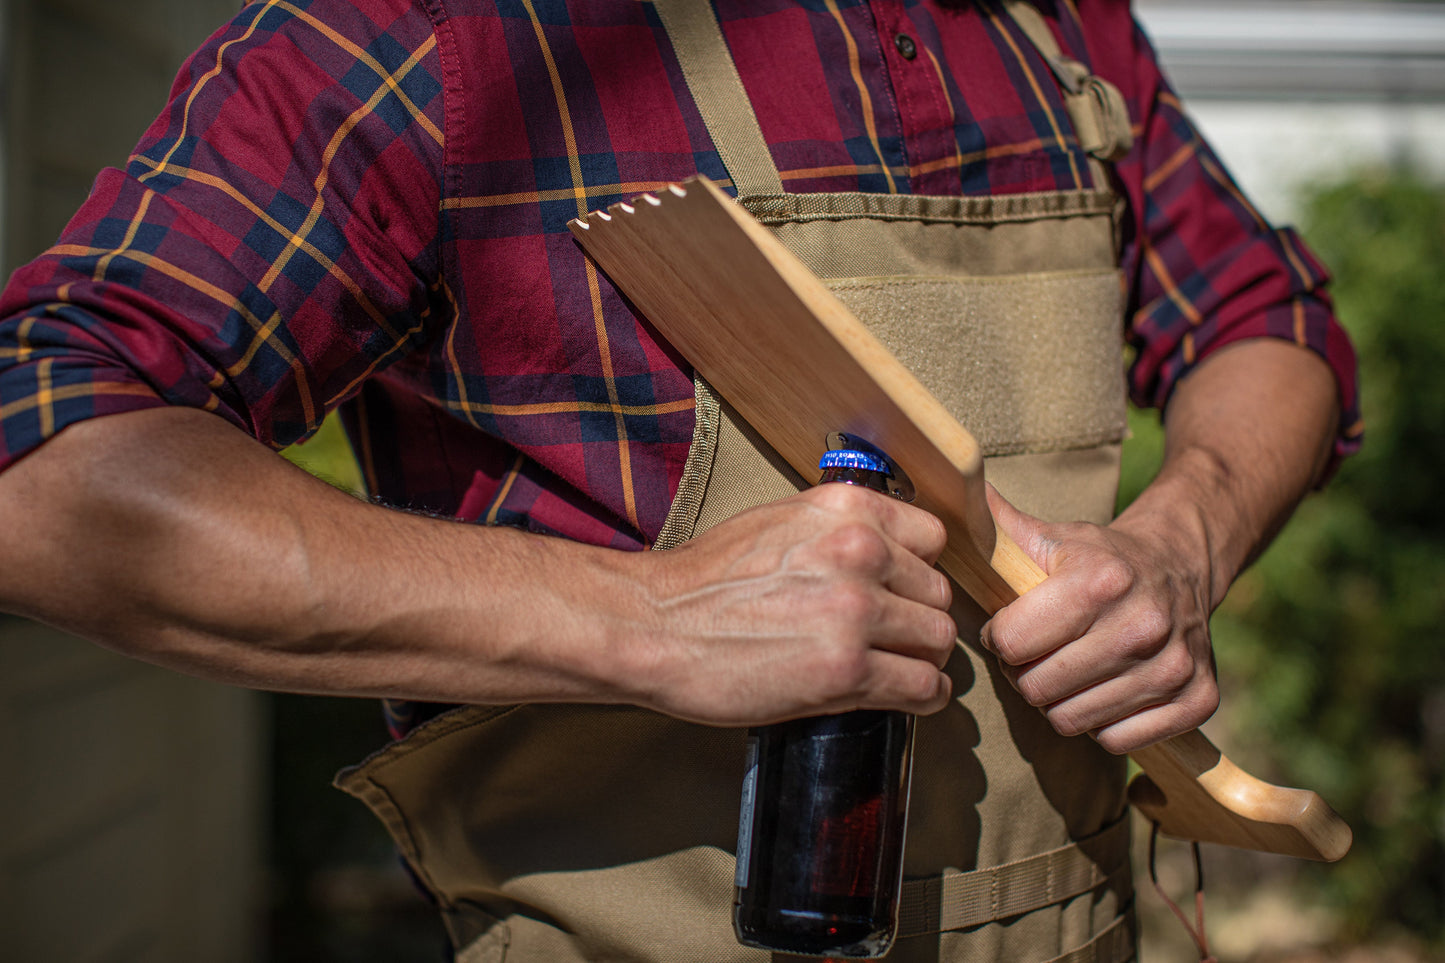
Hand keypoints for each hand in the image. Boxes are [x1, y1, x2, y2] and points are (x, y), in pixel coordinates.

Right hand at [620, 483, 956, 726]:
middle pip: (938, 593)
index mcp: (845, 510)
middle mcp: (860, 552)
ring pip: (938, 639)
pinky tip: (906, 696)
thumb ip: (837, 528)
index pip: (932, 538)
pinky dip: (923, 695)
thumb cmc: (703, 580)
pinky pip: (924, 686)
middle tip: (892, 638)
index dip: (918, 570)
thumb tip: (884, 550)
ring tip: (896, 668)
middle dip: (918, 618)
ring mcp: (856, 612)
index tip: (903, 591)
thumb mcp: (779, 521)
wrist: (654, 627)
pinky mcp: (847, 672)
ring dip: (920, 657)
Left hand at [979, 484, 1220, 754]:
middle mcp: (1143, 624)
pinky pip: (1117, 741)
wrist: (1182, 563)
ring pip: (1073, 721)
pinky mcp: (1197, 700)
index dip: (1001, 637)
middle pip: (1037, 689)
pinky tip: (1108, 686)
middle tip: (1041, 651)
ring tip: (1072, 666)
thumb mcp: (1049, 536)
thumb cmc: (1099, 557)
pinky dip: (1104, 722)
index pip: (1011, 643)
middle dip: (1027, 673)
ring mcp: (1174, 666)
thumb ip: (993, 527)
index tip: (1012, 627)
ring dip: (1062, 700)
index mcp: (1099, 580)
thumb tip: (944, 487)